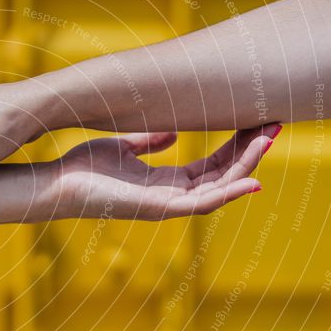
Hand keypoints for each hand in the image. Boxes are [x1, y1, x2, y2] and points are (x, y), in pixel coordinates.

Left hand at [50, 124, 280, 220]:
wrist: (56, 183)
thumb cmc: (83, 168)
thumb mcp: (122, 148)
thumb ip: (149, 143)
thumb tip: (173, 133)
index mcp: (164, 182)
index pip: (212, 165)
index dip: (236, 145)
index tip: (256, 121)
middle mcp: (170, 195)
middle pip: (222, 176)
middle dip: (250, 152)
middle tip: (274, 124)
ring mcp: (165, 205)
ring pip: (219, 189)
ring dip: (247, 166)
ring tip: (269, 139)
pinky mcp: (156, 210)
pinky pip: (201, 205)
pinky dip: (228, 194)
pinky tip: (251, 180)